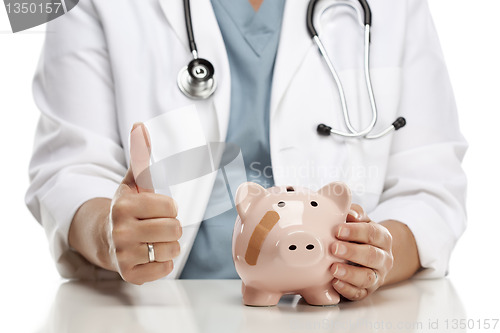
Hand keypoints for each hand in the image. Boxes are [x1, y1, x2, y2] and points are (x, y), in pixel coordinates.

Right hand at [105, 123, 181, 283]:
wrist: (105, 237)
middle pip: (173, 229)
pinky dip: (163, 263)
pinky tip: (149, 254)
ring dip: (168, 245)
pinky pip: (165, 269)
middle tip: (154, 225)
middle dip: (169, 226)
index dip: (168, 207)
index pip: (171, 207)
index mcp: (124, 205)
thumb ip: (140, 155)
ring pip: (172, 250)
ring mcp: (123, 255)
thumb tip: (139, 125)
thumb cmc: (127, 207)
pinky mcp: (130, 275)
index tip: (155, 208)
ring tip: (152, 239)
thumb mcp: (133, 181)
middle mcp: (120, 230)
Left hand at [330, 204, 393, 300]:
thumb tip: (349, 213)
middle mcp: (384, 258)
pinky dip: (346, 289)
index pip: (373, 233)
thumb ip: (354, 213)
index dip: (355, 231)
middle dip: (352, 252)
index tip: (338, 230)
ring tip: (333, 269)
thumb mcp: (360, 221)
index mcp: (383, 238)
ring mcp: (376, 276)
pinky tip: (334, 283)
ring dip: (350, 274)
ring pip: (368, 277)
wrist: (368, 257)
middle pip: (372, 256)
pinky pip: (358, 293)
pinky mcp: (366, 291)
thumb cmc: (359, 236)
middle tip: (334, 248)